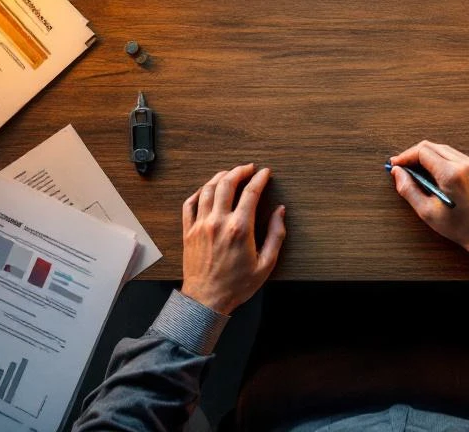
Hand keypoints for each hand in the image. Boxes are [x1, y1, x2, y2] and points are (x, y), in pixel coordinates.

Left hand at [180, 165, 285, 314]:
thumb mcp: (266, 264)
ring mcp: (201, 225)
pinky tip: (206, 190)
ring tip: (229, 174)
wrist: (206, 300)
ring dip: (220, 177)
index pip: (251, 192)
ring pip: (207, 189)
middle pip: (227, 183)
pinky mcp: (188, 232)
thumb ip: (276, 235)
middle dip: (240, 171)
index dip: (260, 178)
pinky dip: (198, 192)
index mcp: (240, 228)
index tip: (265, 173)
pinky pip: (189, 204)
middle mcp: (218, 222)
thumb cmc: (237, 285)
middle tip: (248, 168)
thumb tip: (280, 212)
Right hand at [390, 141, 468, 265]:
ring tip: (415, 170)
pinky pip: (454, 155)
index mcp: (451, 174)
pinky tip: (432, 172)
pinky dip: (440, 159)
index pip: (423, 152)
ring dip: (426, 155)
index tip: (396, 164)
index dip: (405, 156)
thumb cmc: (459, 226)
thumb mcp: (427, 212)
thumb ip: (409, 189)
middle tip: (402, 166)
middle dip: (413, 154)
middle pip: (432, 146)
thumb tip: (397, 172)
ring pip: (443, 149)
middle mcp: (464, 164)